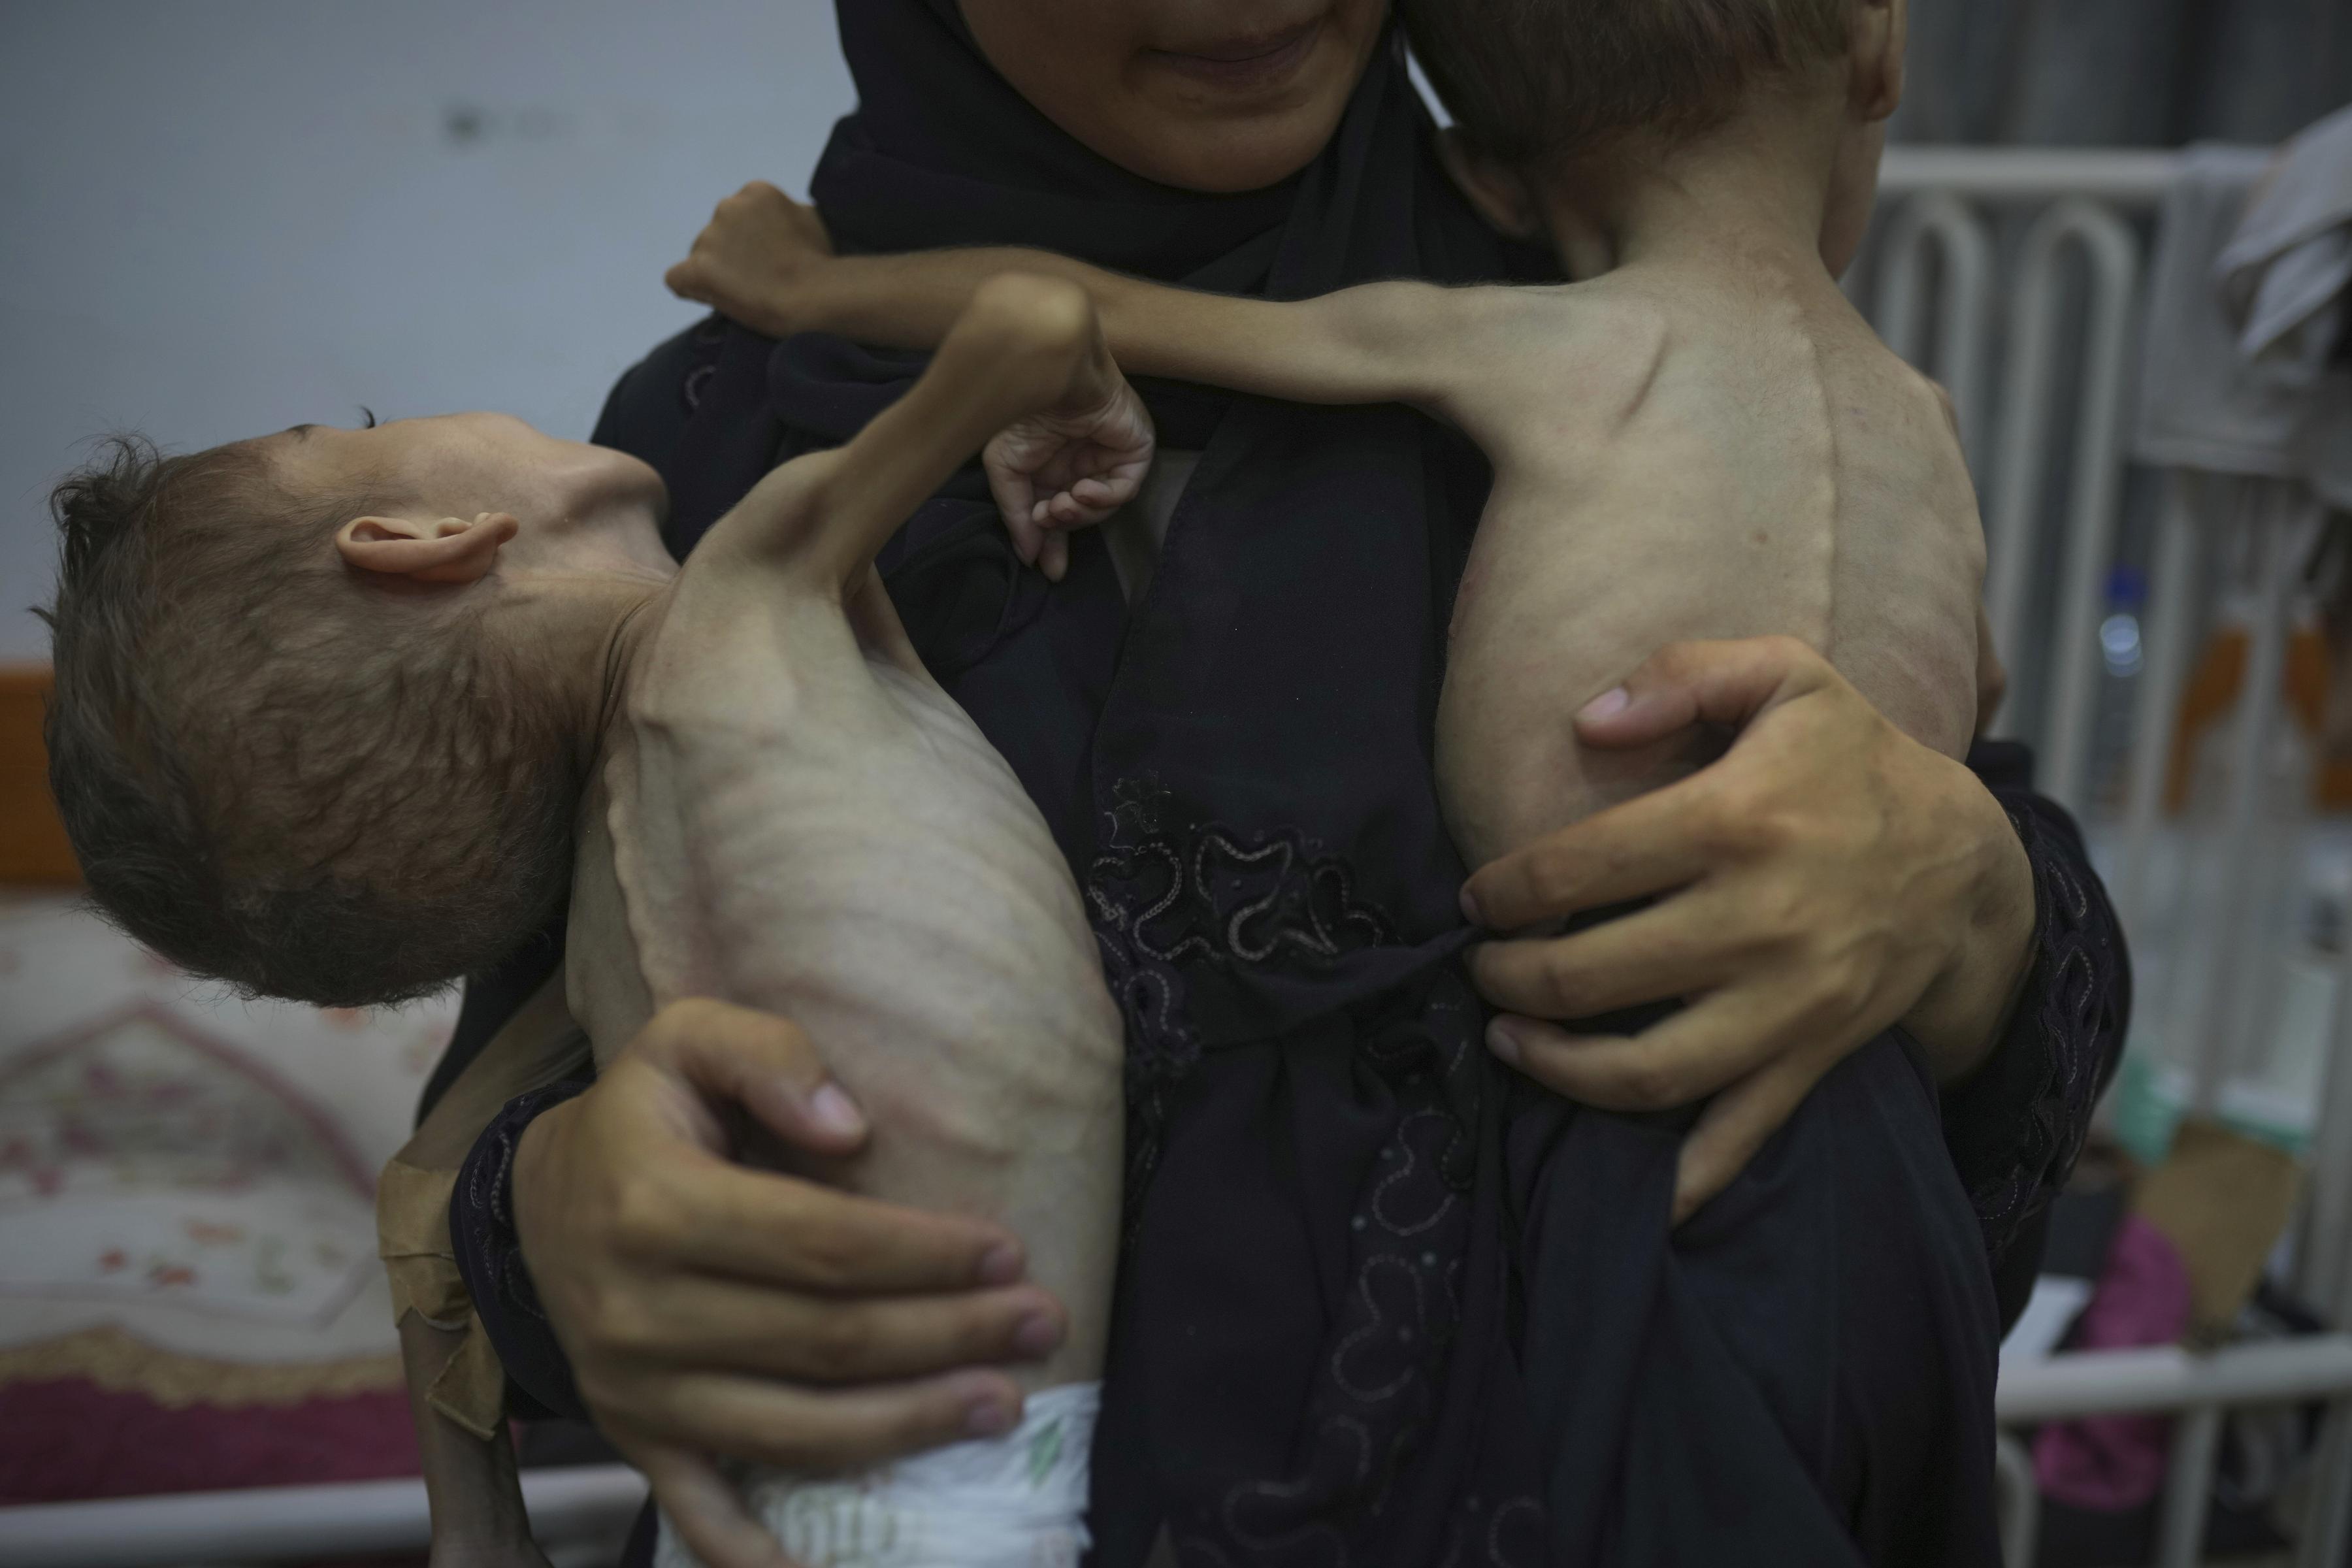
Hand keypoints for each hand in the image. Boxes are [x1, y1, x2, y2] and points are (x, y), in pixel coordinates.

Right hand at [511, 1000, 1065, 1567]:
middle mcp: (640, 1313)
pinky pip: (703, 1512)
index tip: (1005, 1250)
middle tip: (1040, 1324)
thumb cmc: (641, 1113)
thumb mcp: (686, 1039)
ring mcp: (635, 1391)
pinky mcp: (636, 1438)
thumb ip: (769, 1056)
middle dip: (947, 1336)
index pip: (821, 1246)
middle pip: (827, 1342)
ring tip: (1000, 1405)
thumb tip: (850, 1126)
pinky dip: (762, 1555)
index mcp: (658, 1208)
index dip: (921, 1254)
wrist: (533, 1197)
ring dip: (908, 1427)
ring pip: (795, 1431)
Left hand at [665, 181, 834, 337]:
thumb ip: (787, 214)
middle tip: (759, 279)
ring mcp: (710, 238)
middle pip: (718, 233)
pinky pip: (678, 279)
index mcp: (755, 192)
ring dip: (717, 271)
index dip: (752, 241)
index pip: (740, 215)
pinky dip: (690, 289)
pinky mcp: (698, 269)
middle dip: (732, 253)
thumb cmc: (822, 260)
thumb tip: (780, 222)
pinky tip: (711, 298)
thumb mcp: (811, 219)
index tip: (769, 260)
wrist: (816, 294)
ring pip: (701, 255)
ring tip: (746, 294)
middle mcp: (727, 206)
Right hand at [981, 312, 1153, 580]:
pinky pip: (1124, 490)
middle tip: (1048, 519)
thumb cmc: (1024, 411)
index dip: (1050, 545)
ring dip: (1079, 513)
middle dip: (1062, 527)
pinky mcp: (1134, 452)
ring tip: (1061, 502)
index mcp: (1050, 469)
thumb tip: (1028, 555)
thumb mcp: (1005, 467)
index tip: (1045, 568)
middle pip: (1079, 517)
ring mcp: (1108, 459)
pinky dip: (1103, 497)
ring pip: (1102, 509)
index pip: (1054, 516)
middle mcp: (1080, 466)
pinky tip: (1082, 489)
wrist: (1051, 373)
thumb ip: (1016, 513)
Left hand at [1460, 637, 2036, 1222]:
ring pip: (1647, 1068)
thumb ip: (1681, 676)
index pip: (1580, 868)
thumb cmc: (1855, 761)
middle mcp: (1759, 921)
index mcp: (1737, 820)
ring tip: (1511, 1040)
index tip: (1477, 900)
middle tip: (1481, 969)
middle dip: (1511, 978)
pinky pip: (1738, 1133)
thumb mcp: (1786, 677)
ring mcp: (1788, 1003)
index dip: (1507, 889)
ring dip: (1557, 1068)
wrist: (1970, 862)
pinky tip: (1626, 1191)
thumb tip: (1585, 720)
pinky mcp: (1813, 1056)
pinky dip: (1683, 1177)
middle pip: (1594, 974)